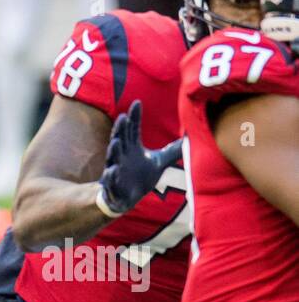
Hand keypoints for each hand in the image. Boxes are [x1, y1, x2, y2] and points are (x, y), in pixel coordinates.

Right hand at [97, 101, 182, 216]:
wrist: (125, 199)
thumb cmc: (140, 178)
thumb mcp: (160, 162)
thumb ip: (173, 150)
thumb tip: (191, 138)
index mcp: (133, 148)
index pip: (133, 129)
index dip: (135, 117)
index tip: (137, 103)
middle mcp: (122, 156)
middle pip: (120, 139)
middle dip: (120, 129)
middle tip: (123, 117)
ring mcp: (116, 170)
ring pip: (113, 158)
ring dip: (114, 150)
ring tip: (116, 142)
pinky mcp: (112, 186)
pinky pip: (110, 180)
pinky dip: (110, 176)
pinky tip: (112, 170)